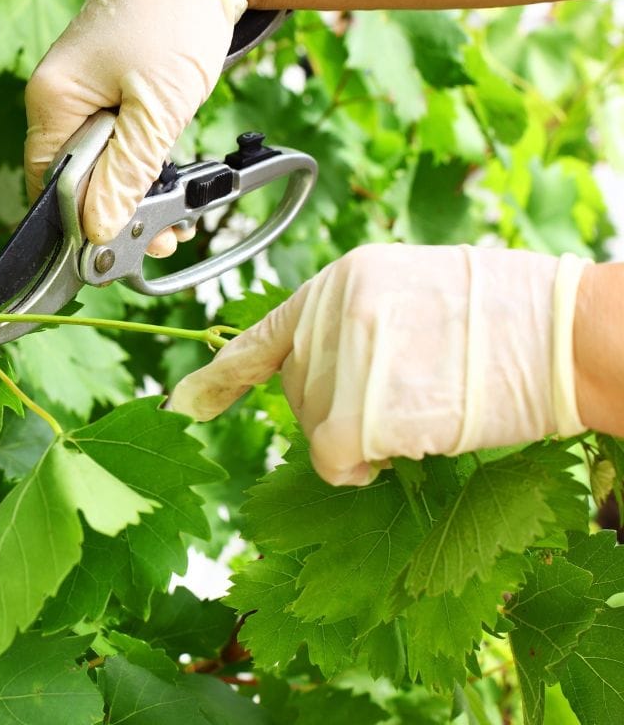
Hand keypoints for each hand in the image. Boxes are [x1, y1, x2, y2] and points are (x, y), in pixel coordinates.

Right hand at [23, 0, 246, 256]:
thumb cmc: (178, 22)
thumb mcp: (157, 112)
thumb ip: (125, 174)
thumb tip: (95, 228)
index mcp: (52, 99)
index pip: (47, 182)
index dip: (78, 220)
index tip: (118, 244)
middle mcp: (55, 95)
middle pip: (70, 176)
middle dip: (112, 210)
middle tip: (159, 235)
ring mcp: (79, 89)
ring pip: (94, 161)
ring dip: (130, 189)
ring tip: (173, 212)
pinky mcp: (105, 86)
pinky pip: (110, 138)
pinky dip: (136, 161)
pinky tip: (166, 176)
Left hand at [170, 244, 591, 484]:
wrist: (565, 333)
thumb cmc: (507, 318)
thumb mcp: (411, 293)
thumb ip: (353, 323)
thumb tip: (316, 368)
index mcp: (340, 280)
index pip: (262, 335)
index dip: (219, 376)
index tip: (183, 404)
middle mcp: (329, 313)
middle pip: (298, 394)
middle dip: (339, 410)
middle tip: (410, 392)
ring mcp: (343, 360)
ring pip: (316, 431)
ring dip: (361, 440)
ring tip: (424, 405)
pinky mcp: (361, 409)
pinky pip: (335, 460)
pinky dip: (361, 467)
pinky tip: (408, 442)